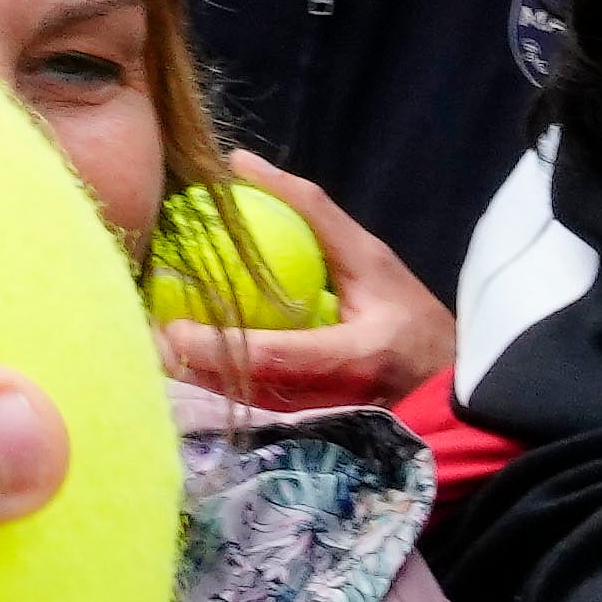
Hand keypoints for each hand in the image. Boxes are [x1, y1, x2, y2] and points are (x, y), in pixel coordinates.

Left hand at [144, 146, 457, 415]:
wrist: (453, 392)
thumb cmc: (413, 319)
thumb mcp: (370, 258)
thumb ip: (310, 210)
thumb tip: (240, 164)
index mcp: (357, 356)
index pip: (277, 358)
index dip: (220, 348)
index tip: (173, 330)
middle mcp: (339, 401)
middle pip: (249, 391)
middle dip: (193, 369)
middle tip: (147, 338)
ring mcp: (326, 426)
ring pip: (249, 409)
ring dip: (200, 381)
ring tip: (156, 348)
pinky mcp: (316, 438)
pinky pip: (260, 413)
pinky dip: (223, 388)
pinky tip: (193, 366)